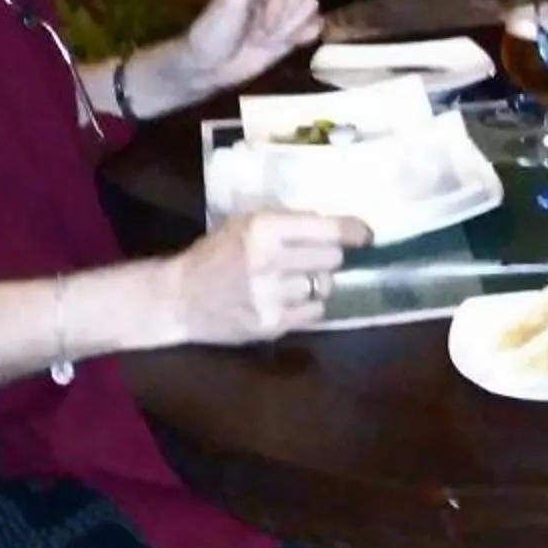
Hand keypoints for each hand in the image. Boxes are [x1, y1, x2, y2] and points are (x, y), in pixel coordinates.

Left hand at [172, 0, 322, 102]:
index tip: (254, 17)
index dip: (276, 3)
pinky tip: (288, 43)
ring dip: (289, 28)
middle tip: (255, 33)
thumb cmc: (215, 30)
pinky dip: (305, 35)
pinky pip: (316, 26)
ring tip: (266, 40)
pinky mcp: (292, 36)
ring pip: (311, 9)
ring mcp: (284, 15)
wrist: (209, 67)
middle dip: (280, 19)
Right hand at [173, 209, 371, 347]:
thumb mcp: (245, 223)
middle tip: (317, 258)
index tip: (366, 234)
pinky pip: (313, 313)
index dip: (352, 231)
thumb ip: (285, 222)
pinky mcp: (271, 325)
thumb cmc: (216, 254)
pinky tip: (287, 300)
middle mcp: (269, 261)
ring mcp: (271, 296)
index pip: (325, 229)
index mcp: (263, 229)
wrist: (180, 298)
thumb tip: (334, 225)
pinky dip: (307, 306)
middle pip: (331, 259)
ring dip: (315, 283)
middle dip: (329, 257)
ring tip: (292, 280)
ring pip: (324, 287)